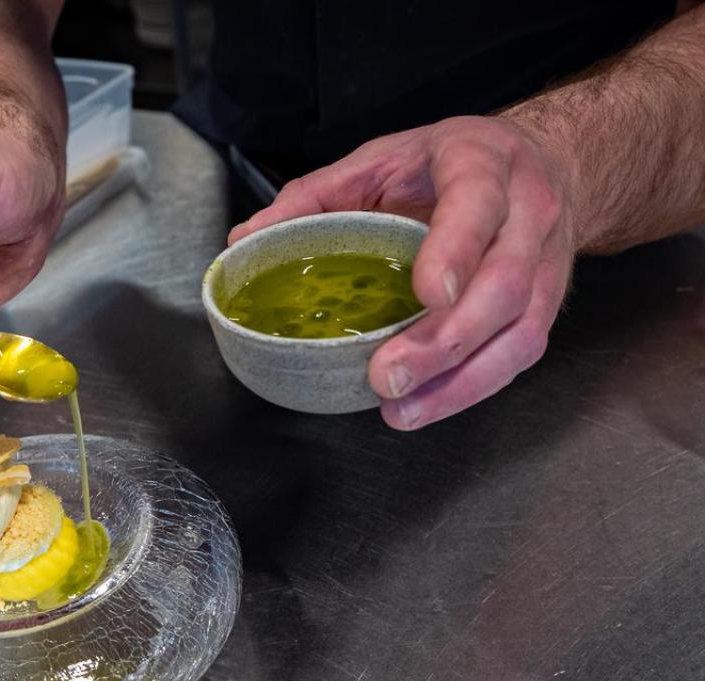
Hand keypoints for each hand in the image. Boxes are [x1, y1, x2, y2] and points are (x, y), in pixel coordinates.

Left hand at [228, 116, 578, 429]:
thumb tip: (247, 239)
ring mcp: (546, 263)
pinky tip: (427, 404)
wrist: (544, 162)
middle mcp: (526, 213)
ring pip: (520, 330)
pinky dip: (472, 387)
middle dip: (446, 340)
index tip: (429, 292)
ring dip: (460, 380)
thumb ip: (314, 195)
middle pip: (503, 284)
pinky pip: (519, 354)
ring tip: (402, 407)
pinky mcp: (547, 304)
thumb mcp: (382, 159)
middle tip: (389, 375)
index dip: (457, 249)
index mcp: (481, 162)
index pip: (477, 203)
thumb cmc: (451, 164)